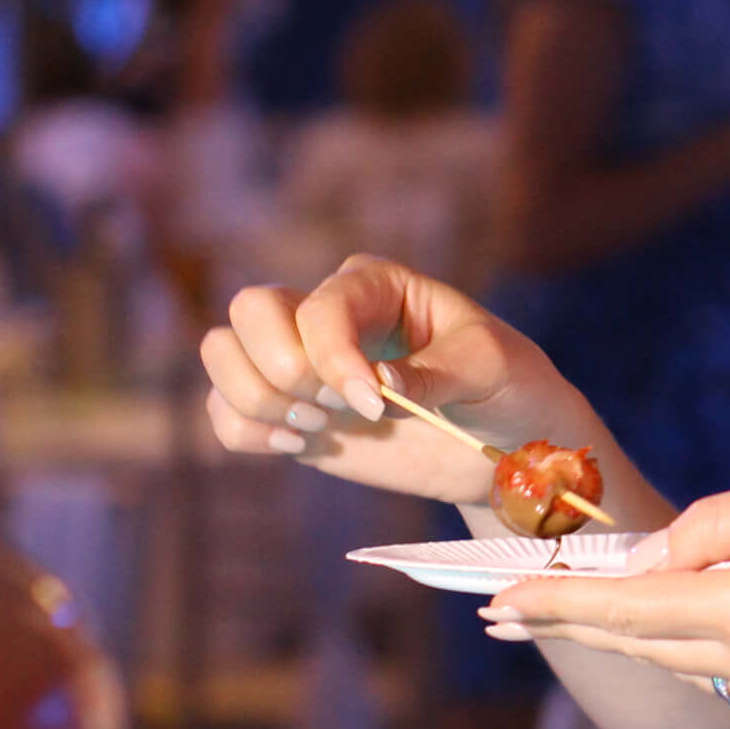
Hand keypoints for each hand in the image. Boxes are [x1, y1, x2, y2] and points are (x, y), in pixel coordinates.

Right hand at [199, 253, 600, 503]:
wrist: (505, 444)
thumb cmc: (508, 386)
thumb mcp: (490, 368)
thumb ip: (437, 373)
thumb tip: (378, 382)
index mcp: (374, 283)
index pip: (319, 307)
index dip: (332, 358)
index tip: (374, 404)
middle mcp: (326, 312)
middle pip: (248, 310)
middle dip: (281, 369)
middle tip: (332, 409)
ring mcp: (300, 361)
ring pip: (221, 353)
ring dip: (257, 400)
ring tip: (316, 427)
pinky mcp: (287, 410)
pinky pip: (224, 411)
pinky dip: (245, 433)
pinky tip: (297, 445)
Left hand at [476, 470, 729, 717]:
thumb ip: (727, 521)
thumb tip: (659, 551)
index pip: (629, 607)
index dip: (557, 603)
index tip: (496, 599)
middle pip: (643, 642)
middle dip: (571, 622)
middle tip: (497, 611)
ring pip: (683, 660)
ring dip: (626, 633)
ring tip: (566, 612)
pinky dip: (690, 641)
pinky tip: (672, 616)